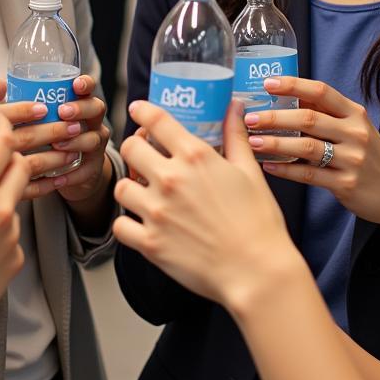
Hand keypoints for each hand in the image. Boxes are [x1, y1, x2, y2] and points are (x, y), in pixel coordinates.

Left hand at [0, 76, 110, 203]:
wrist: (66, 171)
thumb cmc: (46, 136)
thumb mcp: (38, 119)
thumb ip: (23, 104)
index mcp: (78, 102)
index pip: (87, 87)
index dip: (84, 84)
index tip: (74, 84)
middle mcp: (91, 120)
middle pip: (96, 108)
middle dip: (80, 109)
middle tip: (62, 112)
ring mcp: (94, 144)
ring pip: (92, 139)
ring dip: (76, 141)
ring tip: (58, 144)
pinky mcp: (92, 169)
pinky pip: (86, 170)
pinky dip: (72, 173)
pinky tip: (59, 177)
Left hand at [114, 100, 304, 312]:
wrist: (257, 272)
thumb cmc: (259, 223)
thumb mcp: (249, 171)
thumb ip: (235, 136)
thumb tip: (234, 106)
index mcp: (195, 156)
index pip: (156, 120)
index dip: (143, 110)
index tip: (138, 109)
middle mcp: (171, 179)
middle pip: (130, 148)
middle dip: (136, 148)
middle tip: (144, 156)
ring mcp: (157, 212)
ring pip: (121, 187)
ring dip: (131, 187)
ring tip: (143, 192)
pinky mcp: (150, 243)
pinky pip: (120, 225)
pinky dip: (127, 223)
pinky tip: (141, 222)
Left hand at [247, 78, 379, 240]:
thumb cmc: (370, 156)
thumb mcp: (355, 128)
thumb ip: (327, 113)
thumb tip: (288, 96)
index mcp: (354, 113)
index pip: (321, 91)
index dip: (293, 85)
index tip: (267, 84)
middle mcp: (355, 133)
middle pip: (308, 118)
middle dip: (275, 117)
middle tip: (249, 117)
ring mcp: (352, 159)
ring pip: (306, 147)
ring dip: (276, 143)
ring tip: (252, 142)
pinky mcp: (346, 184)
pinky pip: (309, 175)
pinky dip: (286, 170)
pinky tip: (268, 166)